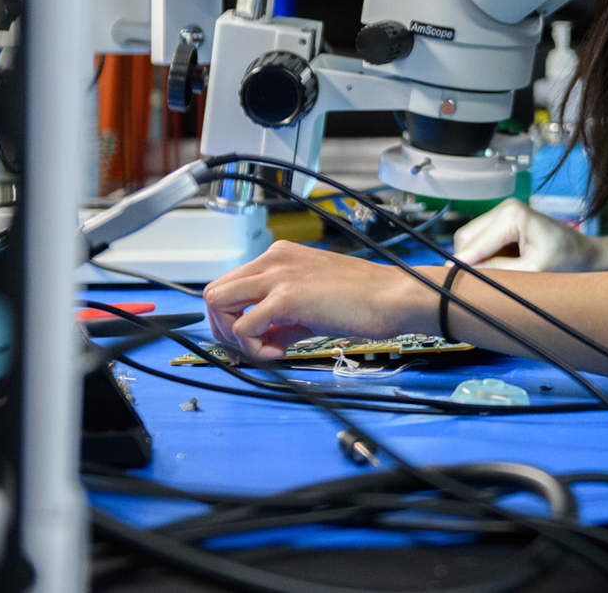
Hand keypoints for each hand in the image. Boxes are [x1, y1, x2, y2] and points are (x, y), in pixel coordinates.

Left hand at [202, 240, 411, 359]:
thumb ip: (281, 317)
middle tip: (252, 347)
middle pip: (214, 292)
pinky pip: (243, 327)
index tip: (256, 337)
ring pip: (217, 303)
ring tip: (266, 349)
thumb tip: (262, 340)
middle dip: (223, 327)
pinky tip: (279, 352)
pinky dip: (252, 348)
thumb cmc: (363, 299)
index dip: (233, 317)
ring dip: (233, 335)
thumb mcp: (312, 302)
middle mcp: (273, 259)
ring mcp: (277, 275)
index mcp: (279, 256)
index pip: (230, 284)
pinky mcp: (286, 297)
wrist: (392, 297)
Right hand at [450, 198, 607, 271]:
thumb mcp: (531, 272)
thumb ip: (497, 272)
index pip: (474, 243)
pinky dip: (484, 257)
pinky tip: (502, 266)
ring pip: (469, 240)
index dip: (460, 264)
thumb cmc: (567, 262)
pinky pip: (480, 241)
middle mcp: (504, 208)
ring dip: (476, 260)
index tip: (444, 284)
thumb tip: (464, 276)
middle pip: (466, 239)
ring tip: (498, 274)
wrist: (586, 255)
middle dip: (468, 262)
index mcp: (512, 215)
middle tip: (472, 287)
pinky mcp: (504, 222)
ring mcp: (503, 213)